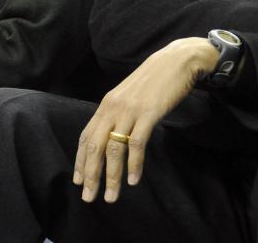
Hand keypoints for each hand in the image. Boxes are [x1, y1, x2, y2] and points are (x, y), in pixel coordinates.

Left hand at [72, 38, 217, 203]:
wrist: (178, 60)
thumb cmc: (157, 78)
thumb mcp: (131, 94)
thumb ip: (119, 111)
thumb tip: (113, 133)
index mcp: (107, 104)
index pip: (86, 137)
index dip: (81, 160)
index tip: (79, 180)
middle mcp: (113, 107)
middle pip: (95, 147)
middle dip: (91, 175)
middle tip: (89, 197)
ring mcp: (131, 111)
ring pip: (114, 149)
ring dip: (112, 176)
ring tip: (112, 196)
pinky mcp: (149, 113)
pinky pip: (137, 144)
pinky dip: (134, 164)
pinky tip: (134, 179)